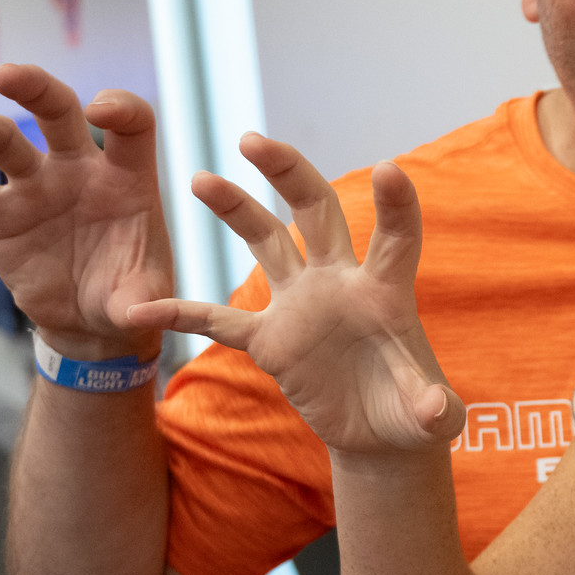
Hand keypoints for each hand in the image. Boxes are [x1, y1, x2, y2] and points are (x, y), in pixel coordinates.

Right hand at [0, 64, 170, 357]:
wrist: (90, 321)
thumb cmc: (128, 295)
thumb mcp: (146, 297)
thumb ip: (149, 304)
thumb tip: (144, 320)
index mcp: (128, 176)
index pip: (131, 124)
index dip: (120, 108)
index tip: (100, 113)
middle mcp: (79, 169)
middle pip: (58, 111)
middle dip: (35, 87)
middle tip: (6, 74)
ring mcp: (36, 186)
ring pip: (2, 142)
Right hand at [126, 134, 462, 456]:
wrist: (379, 433)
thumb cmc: (413, 414)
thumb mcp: (428, 415)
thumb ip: (432, 410)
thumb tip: (435, 414)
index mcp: (385, 293)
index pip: (395, 239)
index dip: (395, 206)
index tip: (390, 169)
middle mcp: (340, 284)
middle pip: (316, 212)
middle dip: (289, 174)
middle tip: (254, 141)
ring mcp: (301, 305)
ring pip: (264, 241)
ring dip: (236, 209)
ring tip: (201, 178)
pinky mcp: (270, 338)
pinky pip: (218, 322)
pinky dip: (182, 316)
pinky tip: (139, 310)